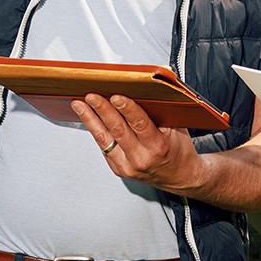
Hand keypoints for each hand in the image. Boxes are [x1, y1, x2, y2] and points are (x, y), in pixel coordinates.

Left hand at [71, 94, 202, 194]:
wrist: (180, 177)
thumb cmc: (178, 149)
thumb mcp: (178, 128)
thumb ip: (164, 109)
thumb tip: (150, 84)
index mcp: (158, 146)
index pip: (140, 124)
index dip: (127, 108)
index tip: (115, 96)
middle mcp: (142, 158)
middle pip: (118, 130)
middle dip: (102, 110)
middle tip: (92, 96)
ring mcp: (128, 166)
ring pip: (104, 139)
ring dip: (90, 120)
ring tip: (79, 105)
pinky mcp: (119, 170)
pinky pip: (104, 147)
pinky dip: (96, 131)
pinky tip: (88, 118)